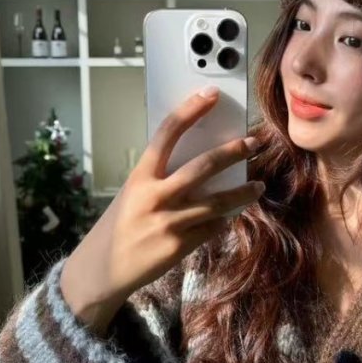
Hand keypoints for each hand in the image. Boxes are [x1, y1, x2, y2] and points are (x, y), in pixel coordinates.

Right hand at [60, 89, 264, 319]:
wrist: (103, 268)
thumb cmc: (121, 224)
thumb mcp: (134, 193)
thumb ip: (162, 178)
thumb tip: (205, 162)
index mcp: (141, 176)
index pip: (168, 133)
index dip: (191, 110)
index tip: (212, 94)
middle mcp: (154, 196)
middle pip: (204, 165)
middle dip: (234, 151)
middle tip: (253, 143)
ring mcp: (168, 222)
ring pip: (218, 202)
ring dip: (243, 192)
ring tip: (258, 186)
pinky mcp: (178, 246)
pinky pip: (212, 227)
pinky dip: (223, 220)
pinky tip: (230, 216)